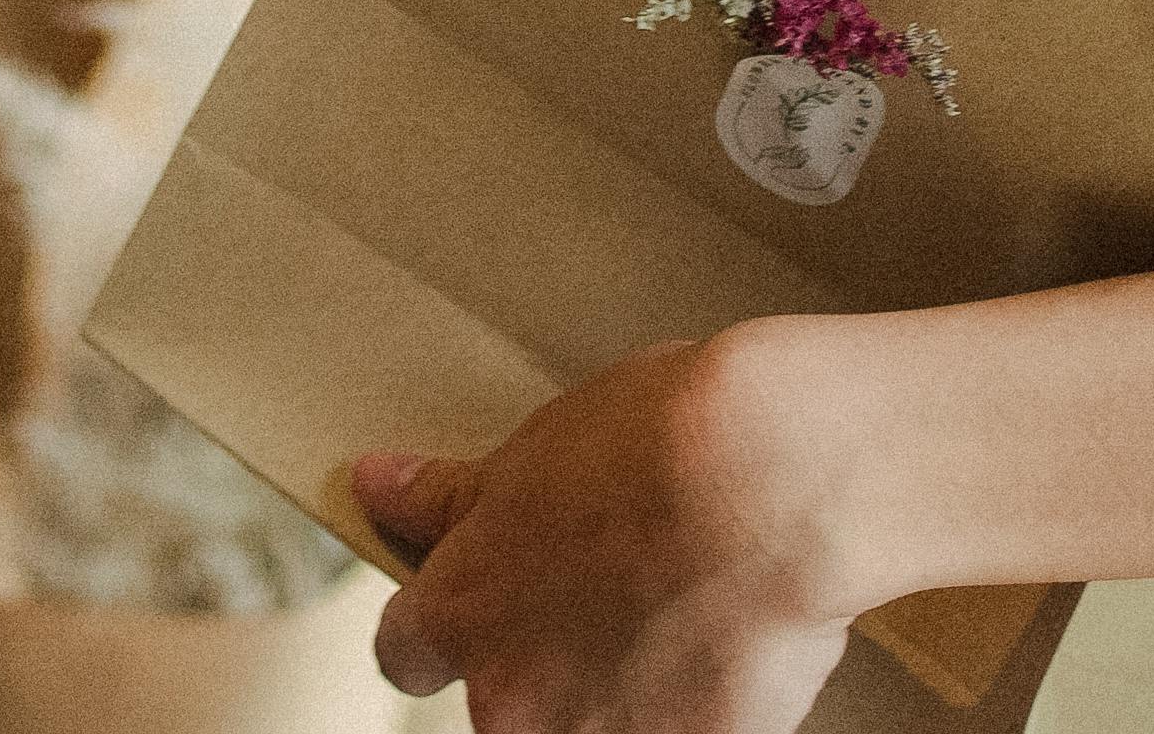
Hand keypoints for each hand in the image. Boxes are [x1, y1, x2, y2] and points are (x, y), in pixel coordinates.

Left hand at [354, 332, 860, 733]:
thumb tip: (381, 488)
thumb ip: (446, 498)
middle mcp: (515, 700)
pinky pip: (678, 733)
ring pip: (590, 724)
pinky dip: (693, 703)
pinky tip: (723, 642)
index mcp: (461, 616)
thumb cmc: (659, 448)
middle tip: (606, 588)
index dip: (446, 621)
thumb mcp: (528, 453)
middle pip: (503, 700)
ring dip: (619, 684)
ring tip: (674, 609)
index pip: (406, 651)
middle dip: (544, 655)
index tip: (482, 601)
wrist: (772, 483)